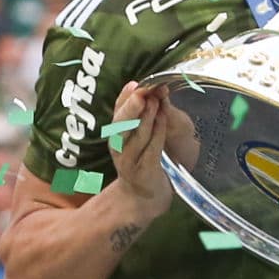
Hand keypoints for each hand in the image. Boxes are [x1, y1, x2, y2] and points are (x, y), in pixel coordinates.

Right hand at [110, 81, 171, 220]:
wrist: (145, 195)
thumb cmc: (144, 157)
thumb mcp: (140, 132)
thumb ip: (142, 112)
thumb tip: (146, 87)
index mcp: (116, 135)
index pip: (117, 113)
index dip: (124, 98)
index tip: (134, 84)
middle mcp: (118, 148)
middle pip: (121, 125)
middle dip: (131, 108)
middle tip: (142, 93)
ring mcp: (129, 162)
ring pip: (136, 137)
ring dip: (146, 118)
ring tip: (154, 102)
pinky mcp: (144, 172)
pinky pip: (151, 150)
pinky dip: (157, 134)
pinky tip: (162, 122)